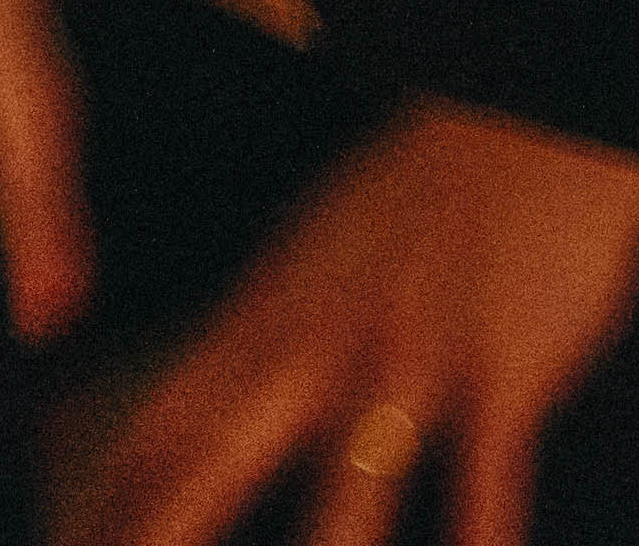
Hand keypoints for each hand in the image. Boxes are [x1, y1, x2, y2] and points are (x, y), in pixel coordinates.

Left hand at [63, 101, 638, 545]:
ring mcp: (406, 363)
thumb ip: (239, 351)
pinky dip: (475, 538)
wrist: (522, 133)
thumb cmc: (410, 208)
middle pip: (220, 458)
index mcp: (262, 324)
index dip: (115, 501)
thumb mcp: (297, 267)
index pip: (166, 428)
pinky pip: (486, 479)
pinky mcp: (501, 373)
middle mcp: (316, 349)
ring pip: (350, 488)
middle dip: (165, 530)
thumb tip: (174, 420)